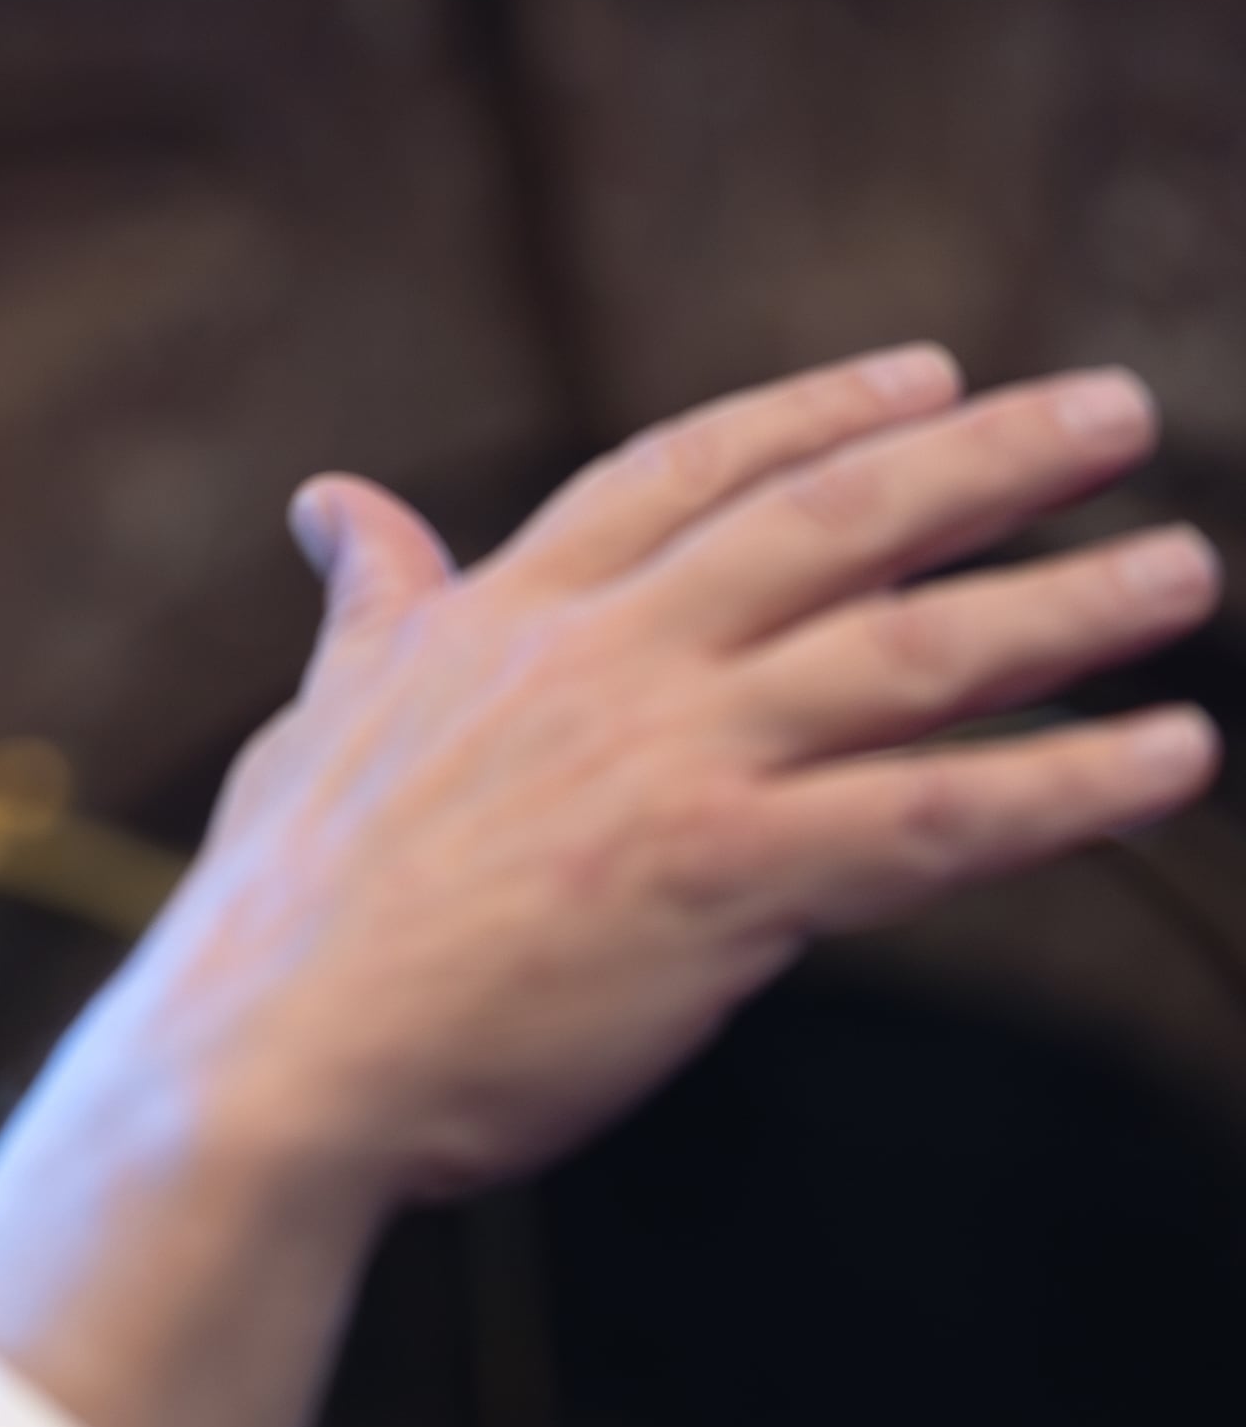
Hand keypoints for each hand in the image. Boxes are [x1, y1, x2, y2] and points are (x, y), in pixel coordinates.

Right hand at [0, 346, 1221, 1426]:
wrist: (272, 1055)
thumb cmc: (283, 910)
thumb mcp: (319, 714)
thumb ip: (373, 605)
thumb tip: (334, 503)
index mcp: (507, 615)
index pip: (685, 470)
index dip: (815, 412)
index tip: (925, 371)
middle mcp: (604, 660)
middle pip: (829, 522)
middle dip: (985, 459)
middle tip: (1113, 412)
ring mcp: (670, 762)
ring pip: (907, 653)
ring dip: (1065, 603)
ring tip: (1182, 567)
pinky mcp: (724, 880)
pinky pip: (931, 822)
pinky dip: (1064, 786)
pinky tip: (1168, 758)